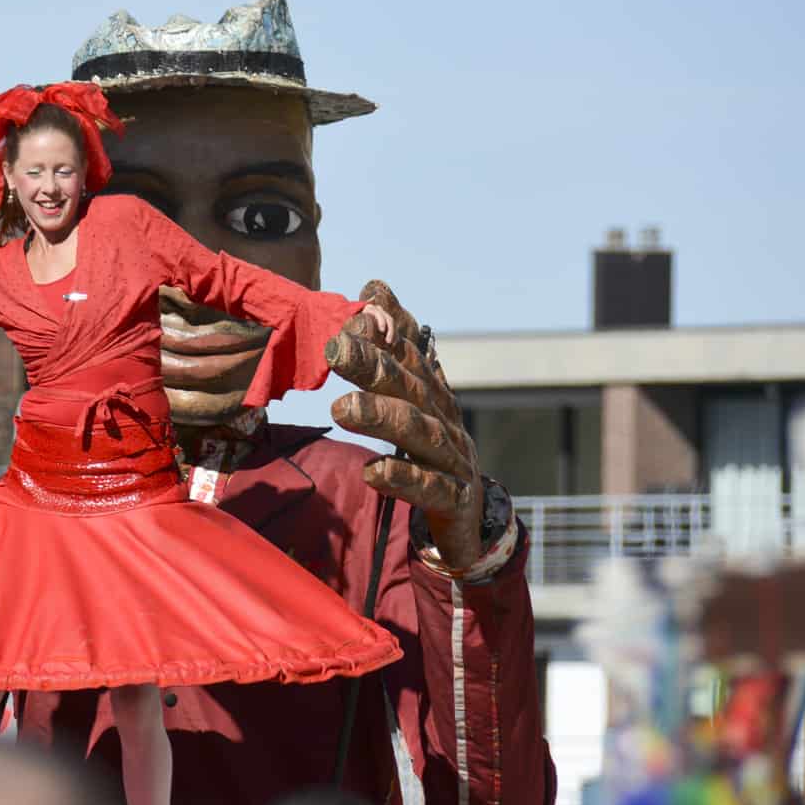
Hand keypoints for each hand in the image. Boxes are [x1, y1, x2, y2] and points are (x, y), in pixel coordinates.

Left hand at [324, 280, 485, 571]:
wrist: (468, 517)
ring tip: (341, 409)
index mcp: (431, 393)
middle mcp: (444, 418)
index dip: (387, 331)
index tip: (357, 309)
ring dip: (381, 417)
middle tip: (336, 349)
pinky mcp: (453, 498)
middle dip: (375, 365)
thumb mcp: (410, 396)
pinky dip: (402, 479)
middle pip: (409, 387)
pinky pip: (428, 488)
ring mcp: (452, 459)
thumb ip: (391, 346)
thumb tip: (373, 287)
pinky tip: (372, 472)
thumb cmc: (429, 450)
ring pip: (418, 433)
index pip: (409, 354)